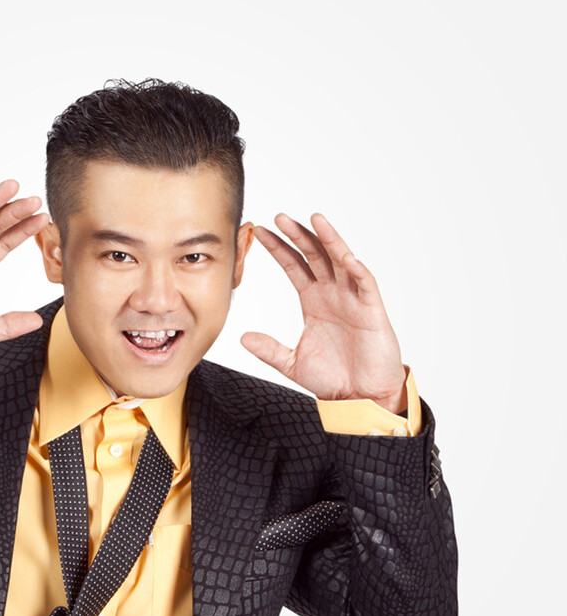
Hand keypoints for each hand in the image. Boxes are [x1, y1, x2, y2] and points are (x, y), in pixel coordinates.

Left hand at [240, 213, 406, 412]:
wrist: (359, 398)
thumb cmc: (333, 378)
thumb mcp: (292, 363)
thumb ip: (269, 349)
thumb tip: (243, 338)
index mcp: (314, 301)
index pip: (294, 266)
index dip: (279, 249)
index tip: (261, 233)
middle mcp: (333, 294)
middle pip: (315, 255)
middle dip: (298, 235)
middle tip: (280, 217)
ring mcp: (353, 299)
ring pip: (341, 260)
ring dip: (329, 240)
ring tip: (315, 220)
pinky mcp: (372, 311)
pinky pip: (366, 285)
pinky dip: (357, 270)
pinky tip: (347, 257)